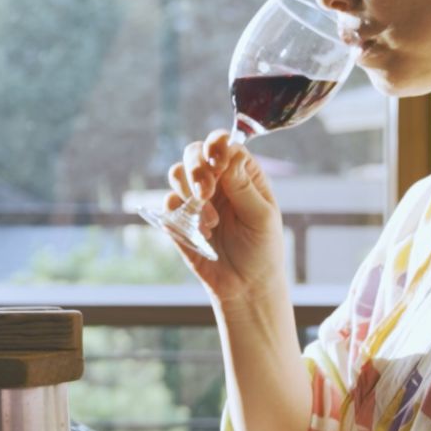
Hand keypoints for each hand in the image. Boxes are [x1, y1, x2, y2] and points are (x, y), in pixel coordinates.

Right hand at [164, 131, 288, 303]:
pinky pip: (168, 202)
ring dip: (188, 191)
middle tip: (205, 193)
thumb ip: (244, 187)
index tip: (217, 163)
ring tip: (211, 220)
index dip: (217, 147)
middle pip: (195, 152)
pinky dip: (180, 212)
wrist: (244, 286)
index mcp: (242, 174)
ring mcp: (196, 198)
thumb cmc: (262, 249)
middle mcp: (217, 181)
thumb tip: (231, 155)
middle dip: (196, 169)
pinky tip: (202, 232)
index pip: (225, 145)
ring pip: (177, 172)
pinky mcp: (179, 218)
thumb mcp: (261, 218)